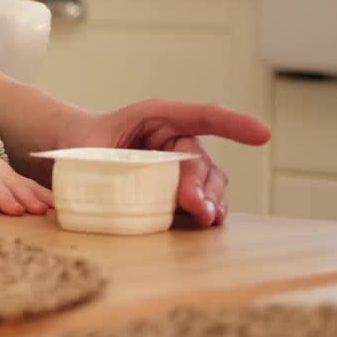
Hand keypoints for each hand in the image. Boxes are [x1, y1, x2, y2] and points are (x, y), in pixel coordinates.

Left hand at [57, 101, 270, 226]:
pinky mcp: (178, 185)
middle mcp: (174, 138)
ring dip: (209, 199)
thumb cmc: (82, 144)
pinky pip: (202, 195)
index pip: (200, 116)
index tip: (261, 134)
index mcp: (155, 117)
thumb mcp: (85, 146)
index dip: (232, 124)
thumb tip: (108, 184)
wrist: (75, 152)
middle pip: (199, 159)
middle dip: (201, 182)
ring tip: (204, 216)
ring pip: (208, 179)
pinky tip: (208, 221)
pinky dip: (207, 208)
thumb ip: (99, 161)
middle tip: (194, 205)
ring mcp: (180, 163)